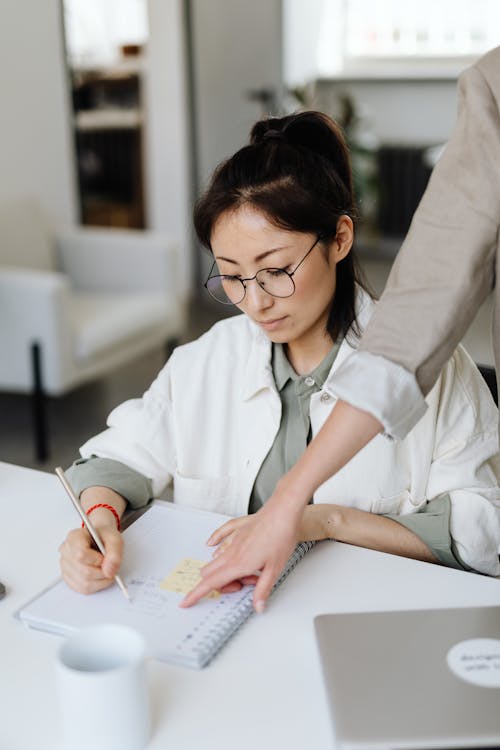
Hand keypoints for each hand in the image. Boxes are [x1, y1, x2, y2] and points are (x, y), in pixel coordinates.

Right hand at [59, 522, 122, 594]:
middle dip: (102, 572)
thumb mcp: (114, 539)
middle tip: (109, 565)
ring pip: (84, 583)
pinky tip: (100, 576)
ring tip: (106, 570)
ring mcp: (65, 566)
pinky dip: (96, 586)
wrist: (99, 538)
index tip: (105, 558)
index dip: (97, 560)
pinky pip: (82, 589)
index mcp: (74, 537)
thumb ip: (114, 553)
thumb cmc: (104, 537)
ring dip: (101, 580)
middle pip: (84, 571)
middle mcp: (66, 551)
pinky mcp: (68, 578)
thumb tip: (109, 571)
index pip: (81, 554)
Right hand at [180, 486, 303, 611]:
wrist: (283, 511)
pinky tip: (213, 544)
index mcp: (238, 564)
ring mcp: (233, 538)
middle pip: (210, 572)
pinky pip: (220, 536)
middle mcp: (231, 552)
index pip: (211, 583)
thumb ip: (262, 590)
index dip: (196, 594)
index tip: (185, 602)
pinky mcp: (237, 528)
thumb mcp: (275, 570)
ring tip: (250, 571)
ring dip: (226, 569)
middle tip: (241, 586)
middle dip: (220, 584)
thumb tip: (257, 606)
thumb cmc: (281, 537)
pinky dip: (215, 543)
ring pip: (216, 558)